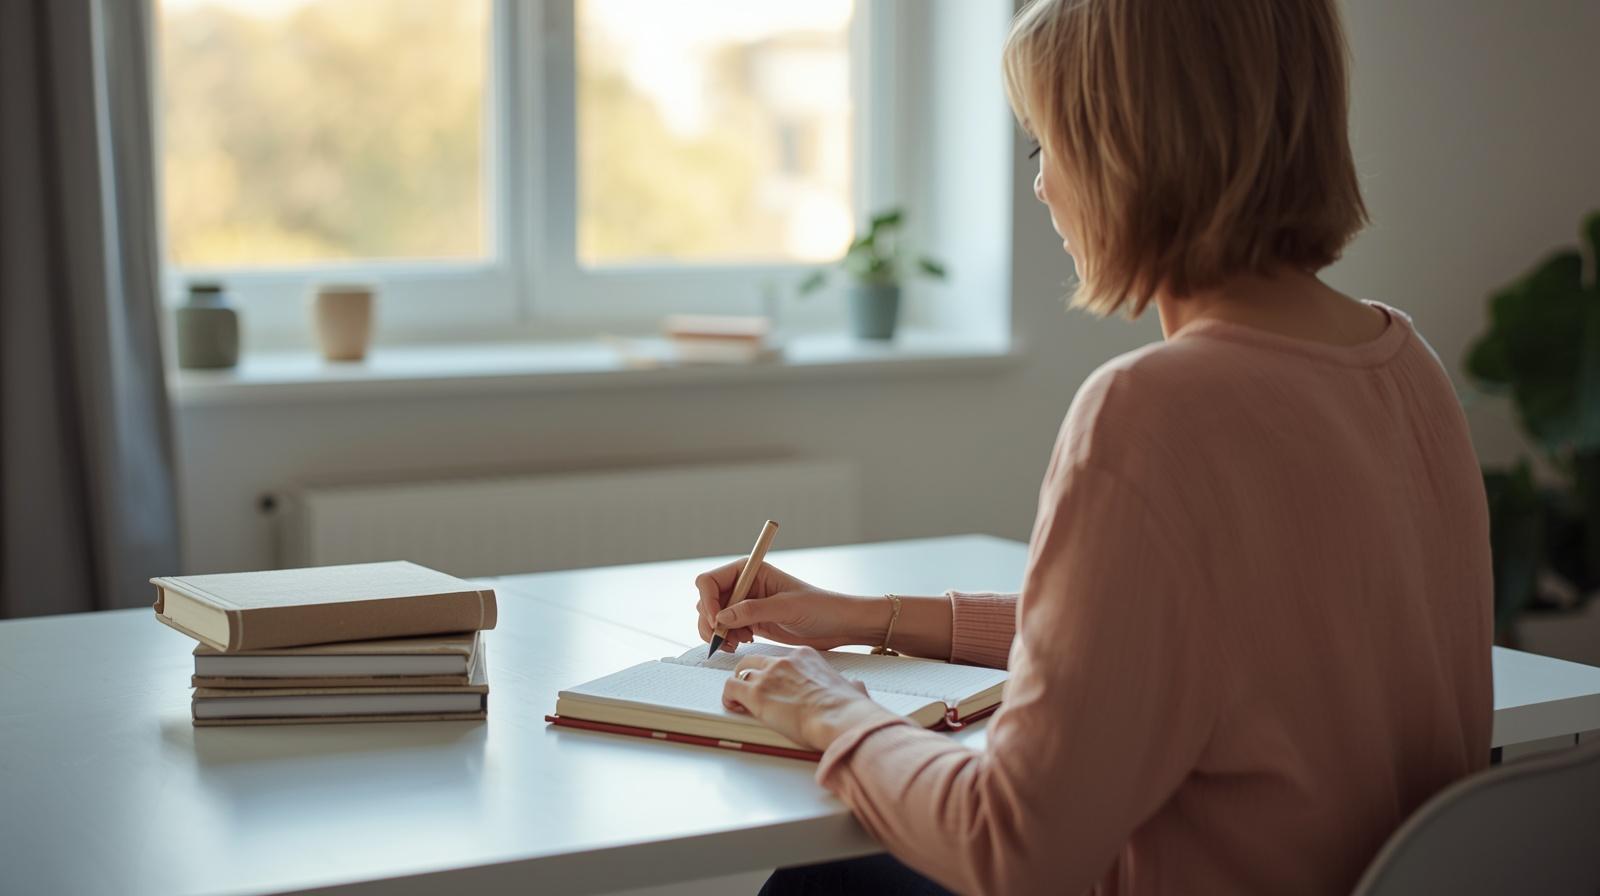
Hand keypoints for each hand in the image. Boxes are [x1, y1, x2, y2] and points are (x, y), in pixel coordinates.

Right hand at [695, 560, 880, 652]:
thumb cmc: (821, 607)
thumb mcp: (787, 607)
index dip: (708, 601)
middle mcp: (745, 585)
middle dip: (710, 621)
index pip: (710, 580)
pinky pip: (725, 629)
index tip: (717, 621)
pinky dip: (726, 639)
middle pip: (707, 600)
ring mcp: (746, 604)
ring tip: (736, 644)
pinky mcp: (751, 622)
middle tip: (724, 638)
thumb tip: (722, 617)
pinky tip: (741, 644)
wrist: (839, 625)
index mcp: (751, 570)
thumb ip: (754, 610)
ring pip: (713, 617)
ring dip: (717, 633)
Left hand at [722, 646, 900, 750]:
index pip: (780, 658)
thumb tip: (855, 687)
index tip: (774, 684)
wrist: (840, 718)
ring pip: (740, 672)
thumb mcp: (851, 687)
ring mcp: (768, 675)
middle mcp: (784, 660)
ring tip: (739, 700)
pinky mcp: (756, 693)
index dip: (773, 672)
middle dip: (750, 674)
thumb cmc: (847, 708)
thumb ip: (849, 684)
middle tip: (750, 689)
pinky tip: (734, 707)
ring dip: (738, 686)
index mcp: (805, 656)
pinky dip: (728, 697)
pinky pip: (730, 688)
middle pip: (756, 660)